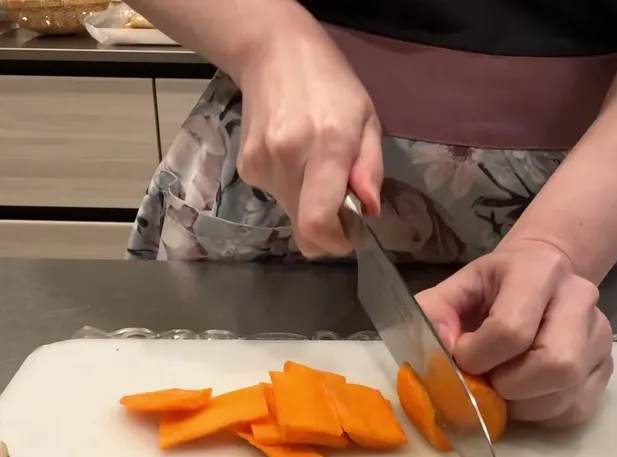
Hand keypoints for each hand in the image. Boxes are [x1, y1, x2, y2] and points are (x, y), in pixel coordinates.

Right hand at [235, 34, 382, 256]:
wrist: (273, 54)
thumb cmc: (331, 84)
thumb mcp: (367, 118)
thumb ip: (370, 168)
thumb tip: (369, 211)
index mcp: (328, 147)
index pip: (318, 223)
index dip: (335, 243)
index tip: (349, 236)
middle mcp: (289, 159)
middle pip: (304, 228)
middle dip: (327, 228)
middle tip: (340, 202)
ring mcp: (262, 164)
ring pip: (290, 214)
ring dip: (308, 204)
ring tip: (314, 164)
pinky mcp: (246, 167)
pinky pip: (276, 196)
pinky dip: (291, 188)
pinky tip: (294, 156)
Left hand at [415, 240, 613, 428]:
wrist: (541, 276)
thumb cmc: (492, 289)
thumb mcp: (456, 289)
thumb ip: (433, 317)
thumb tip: (437, 360)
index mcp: (538, 271)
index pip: (511, 330)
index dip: (478, 357)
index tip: (464, 357)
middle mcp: (579, 298)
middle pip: (554, 365)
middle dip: (509, 386)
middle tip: (488, 381)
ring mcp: (599, 334)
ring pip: (566, 393)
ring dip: (523, 405)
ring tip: (504, 387)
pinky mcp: (606, 365)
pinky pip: (576, 410)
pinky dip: (543, 414)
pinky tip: (526, 395)